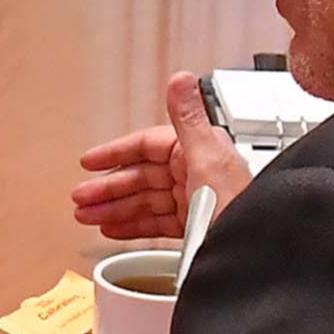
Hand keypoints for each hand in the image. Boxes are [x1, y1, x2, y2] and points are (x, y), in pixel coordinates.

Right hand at [70, 70, 253, 239]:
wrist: (252, 255)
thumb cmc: (239, 210)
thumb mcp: (209, 159)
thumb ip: (189, 119)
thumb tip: (180, 79)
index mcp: (199, 151)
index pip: (147, 146)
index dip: (116, 153)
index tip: (90, 162)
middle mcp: (196, 173)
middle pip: (142, 176)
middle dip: (108, 188)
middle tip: (81, 197)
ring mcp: (194, 202)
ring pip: (144, 202)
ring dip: (113, 209)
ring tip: (87, 216)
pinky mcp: (194, 228)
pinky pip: (155, 224)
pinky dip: (132, 227)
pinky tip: (113, 229)